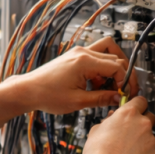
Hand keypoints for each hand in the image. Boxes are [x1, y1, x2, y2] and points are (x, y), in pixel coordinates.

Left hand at [16, 36, 136, 113]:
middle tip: (123, 89)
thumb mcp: (78, 101)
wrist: (28, 90)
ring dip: (113, 68)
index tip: (126, 93)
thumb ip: (102, 98)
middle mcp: (83, 53)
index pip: (117, 66)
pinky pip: (96, 58)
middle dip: (123, 74)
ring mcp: (79, 53)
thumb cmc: (46, 94)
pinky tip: (97, 86)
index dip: (126, 81)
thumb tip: (118, 98)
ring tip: (109, 87)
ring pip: (108, 52)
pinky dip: (102, 70)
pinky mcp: (75, 57)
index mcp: (84, 61)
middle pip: (116, 56)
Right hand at [79, 97, 154, 153]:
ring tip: (126, 148)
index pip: (140, 100)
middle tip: (130, 130)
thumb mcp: (97, 129)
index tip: (135, 108)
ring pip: (149, 135)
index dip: (137, 105)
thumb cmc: (98, 153)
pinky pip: (149, 149)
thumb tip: (113, 119)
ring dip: (141, 138)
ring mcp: (149, 139)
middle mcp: (142, 123)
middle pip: (149, 116)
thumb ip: (109, 120)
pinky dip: (143, 152)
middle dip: (141, 121)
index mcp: (128, 113)